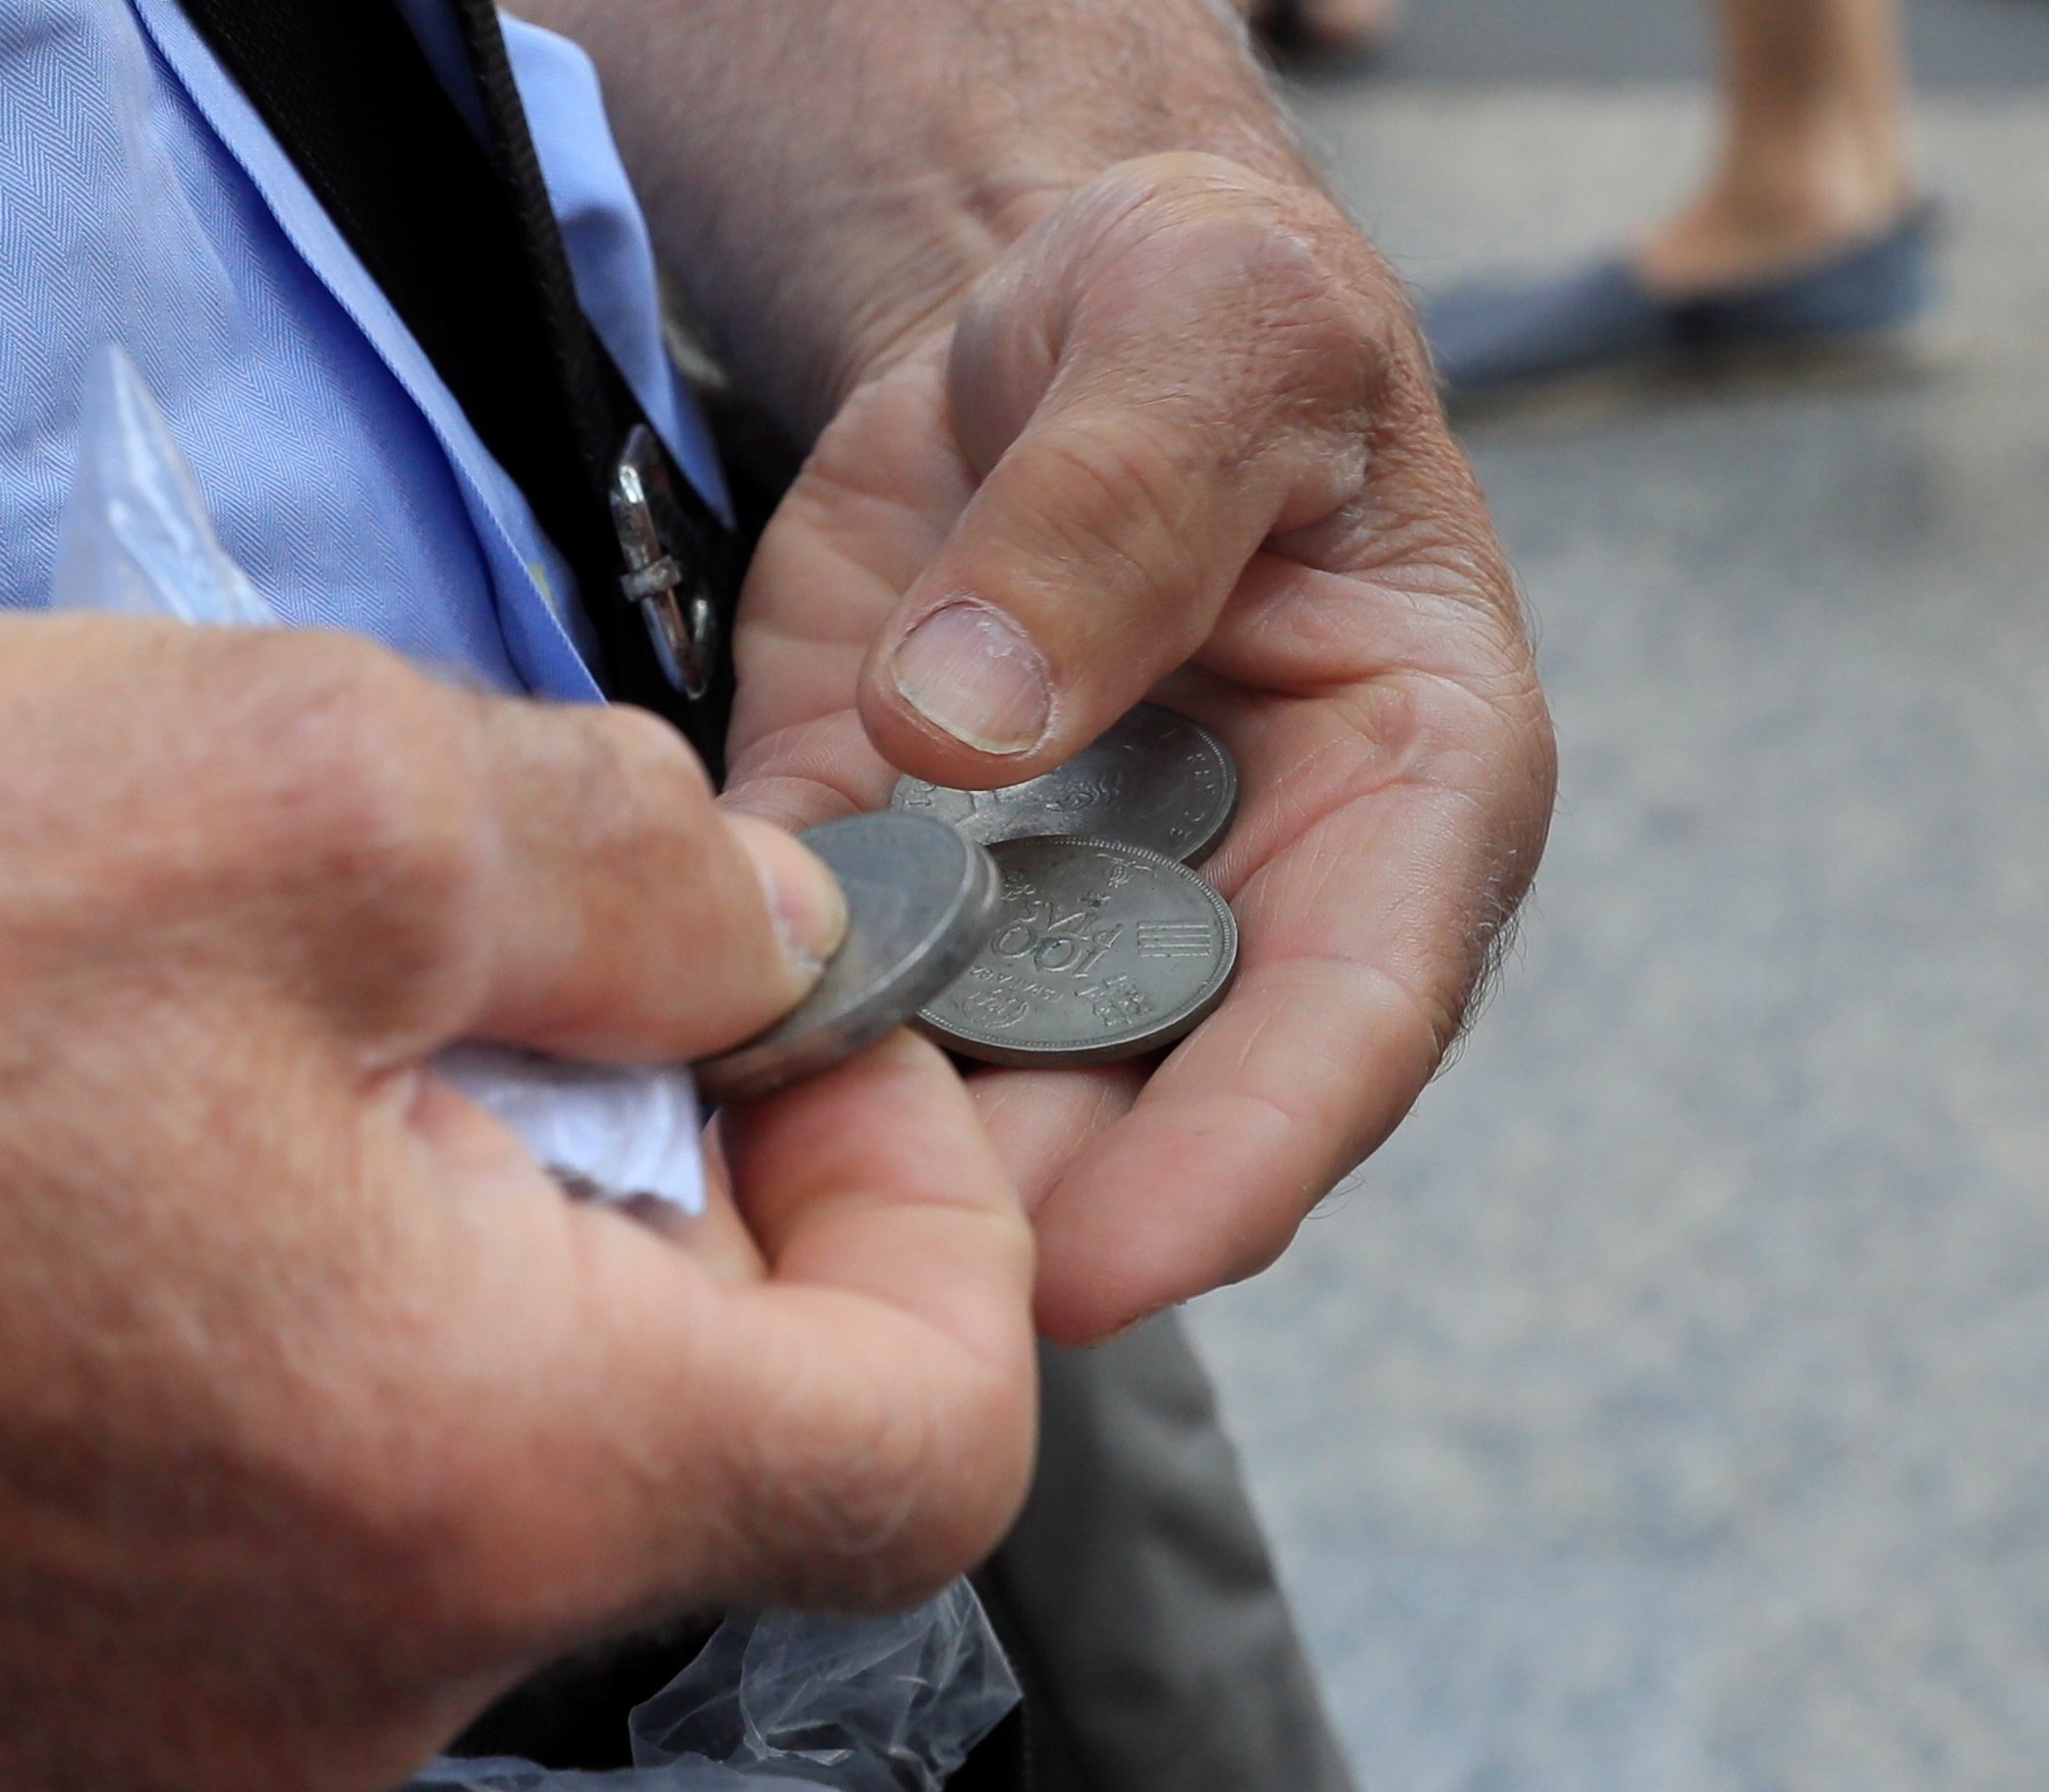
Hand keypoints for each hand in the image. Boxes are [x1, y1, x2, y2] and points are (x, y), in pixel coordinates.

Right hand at [0, 617, 1035, 1791]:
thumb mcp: (316, 789)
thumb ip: (655, 867)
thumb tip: (790, 942)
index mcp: (465, 1486)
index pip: (932, 1443)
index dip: (931, 1195)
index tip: (808, 1024)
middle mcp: (356, 1685)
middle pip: (724, 1431)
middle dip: (693, 1173)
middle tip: (513, 978)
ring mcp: (204, 1718)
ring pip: (539, 1448)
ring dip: (510, 1218)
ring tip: (307, 1042)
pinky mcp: (91, 1674)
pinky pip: (366, 1488)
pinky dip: (369, 1302)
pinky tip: (204, 1148)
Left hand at [724, 155, 1557, 1341]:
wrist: (1036, 306)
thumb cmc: (1195, 306)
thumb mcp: (1205, 331)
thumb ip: (1118, 510)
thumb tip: (968, 725)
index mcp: (1398, 789)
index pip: (1346, 1019)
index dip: (1236, 1164)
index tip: (1093, 1274)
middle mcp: (1236, 894)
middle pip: (1141, 1106)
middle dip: (1008, 1201)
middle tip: (857, 1276)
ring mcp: (1055, 906)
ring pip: (968, 1086)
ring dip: (858, 1146)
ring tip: (731, 1195)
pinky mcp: (891, 874)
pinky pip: (817, 986)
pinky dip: (745, 1037)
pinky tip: (650, 1069)